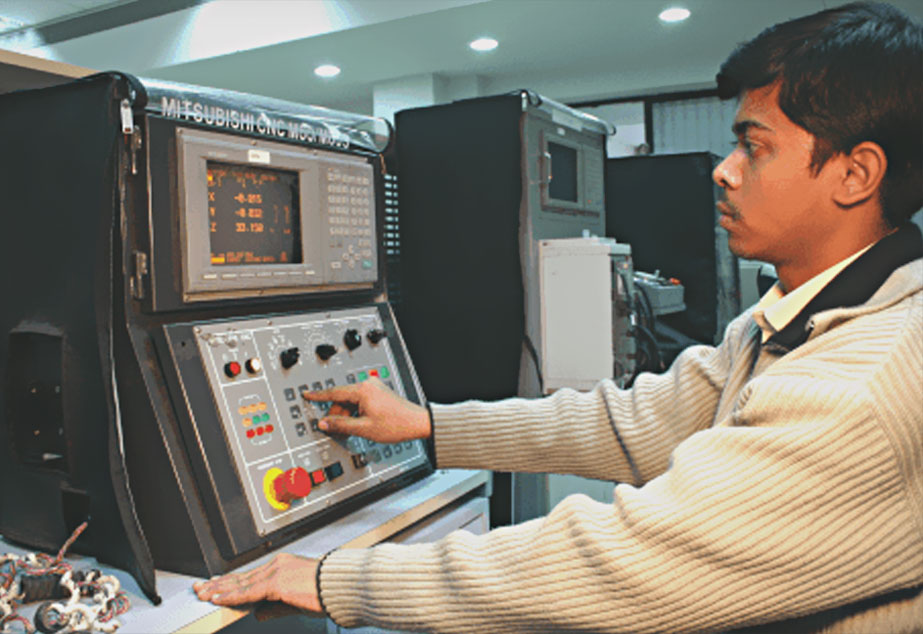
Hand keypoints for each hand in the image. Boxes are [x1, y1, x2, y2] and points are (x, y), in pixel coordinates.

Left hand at [193, 553, 320, 611]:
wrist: (341, 586)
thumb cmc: (327, 591)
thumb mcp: (296, 602)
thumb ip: (275, 608)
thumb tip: (259, 614)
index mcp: (283, 567)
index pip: (250, 575)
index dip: (230, 582)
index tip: (215, 585)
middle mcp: (277, 565)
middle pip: (241, 577)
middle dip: (218, 584)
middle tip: (200, 587)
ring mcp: (276, 572)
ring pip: (240, 583)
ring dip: (219, 589)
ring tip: (203, 593)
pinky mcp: (276, 582)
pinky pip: (248, 591)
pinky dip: (231, 595)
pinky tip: (218, 598)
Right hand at [303, 377, 430, 442]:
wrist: (418, 423)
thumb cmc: (396, 424)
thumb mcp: (364, 428)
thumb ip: (341, 425)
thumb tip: (324, 423)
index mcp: (362, 390)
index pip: (333, 392)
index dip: (318, 396)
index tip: (306, 394)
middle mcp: (367, 385)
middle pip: (342, 399)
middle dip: (337, 415)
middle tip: (335, 430)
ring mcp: (374, 388)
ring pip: (351, 402)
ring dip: (347, 415)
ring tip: (352, 431)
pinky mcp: (379, 394)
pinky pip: (360, 402)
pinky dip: (356, 413)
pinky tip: (359, 424)